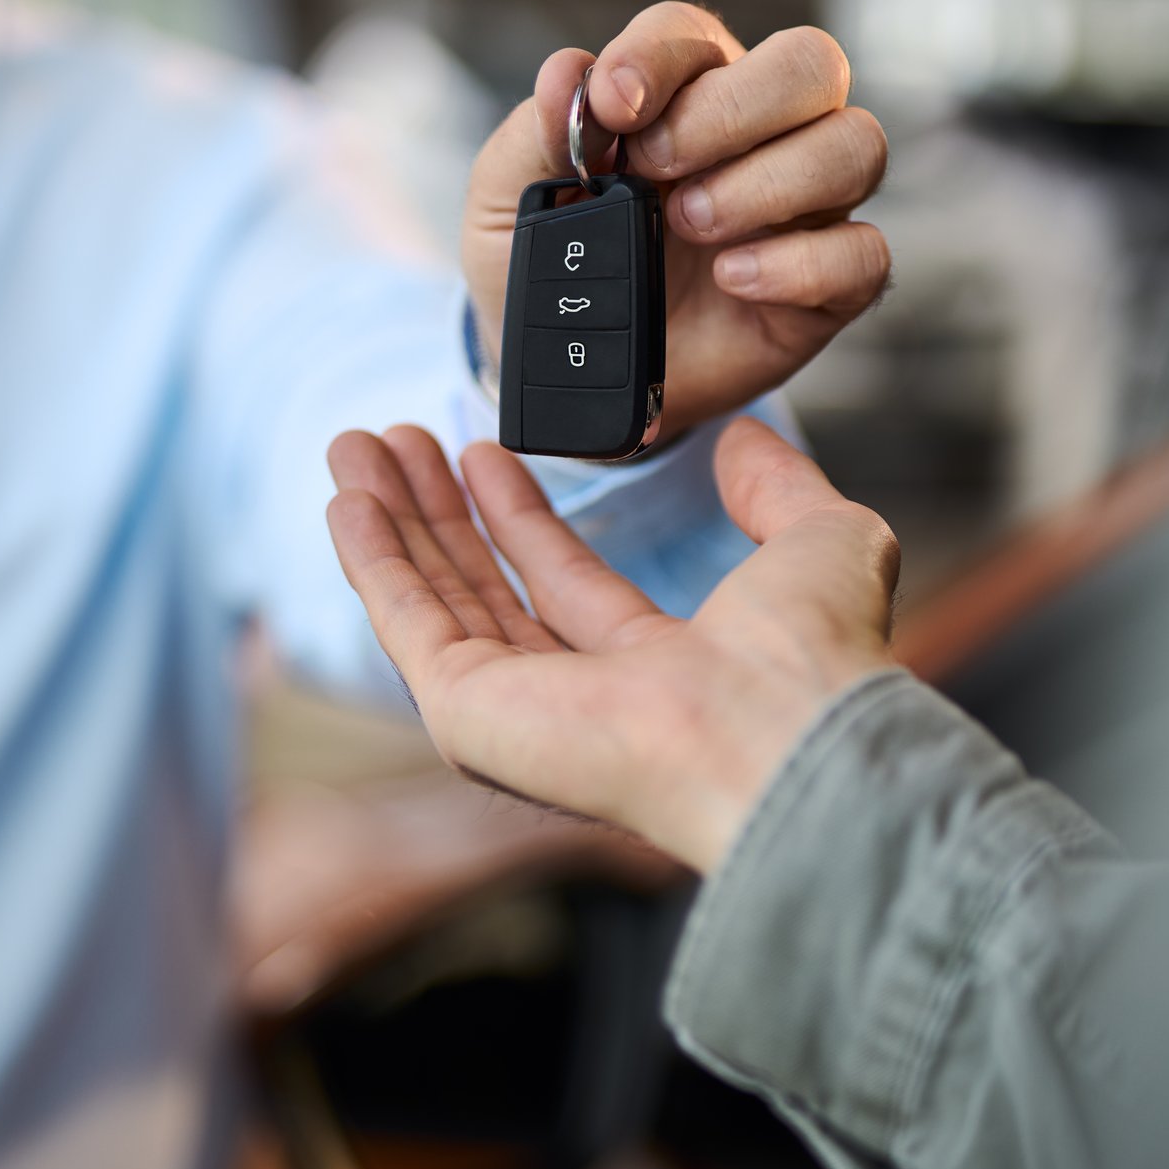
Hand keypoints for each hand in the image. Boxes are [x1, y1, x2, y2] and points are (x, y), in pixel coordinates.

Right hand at [324, 418, 899, 869]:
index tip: (483, 452)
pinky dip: (372, 562)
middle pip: (486, 590)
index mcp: (657, 669)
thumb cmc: (817, 659)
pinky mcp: (471, 718)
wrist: (784, 731)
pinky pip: (406, 626)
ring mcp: (519, 715)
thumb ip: (781, 489)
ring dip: (393, 521)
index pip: (566, 584)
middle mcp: (580, 700)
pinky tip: (348, 499)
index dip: (520, 516)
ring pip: (437, 601)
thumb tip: (745, 438)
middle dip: (439, 511)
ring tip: (357, 444)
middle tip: (400, 437)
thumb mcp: (820, 540)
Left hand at [462, 5, 890, 438]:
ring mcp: (805, 208)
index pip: (695, 34)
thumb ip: (538, 134)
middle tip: (657, 169)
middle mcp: (762, 134)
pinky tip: (733, 279)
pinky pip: (864, 254)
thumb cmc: (554, 270)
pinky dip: (801, 263)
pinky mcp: (827, 286)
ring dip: (770, 182)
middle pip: (810, 64)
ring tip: (690, 226)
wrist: (576, 374)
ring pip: (856, 146)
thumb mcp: (511, 201)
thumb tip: (566, 74)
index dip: (659, 56)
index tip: (613, 105)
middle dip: (733, 109)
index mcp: (683, 92)